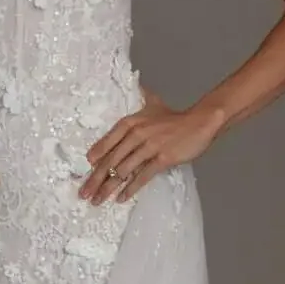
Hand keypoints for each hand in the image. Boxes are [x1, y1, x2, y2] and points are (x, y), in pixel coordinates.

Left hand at [79, 88, 223, 203]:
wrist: (200, 122)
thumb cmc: (175, 118)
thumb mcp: (153, 104)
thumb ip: (140, 96)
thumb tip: (134, 82)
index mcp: (130, 122)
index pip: (106, 142)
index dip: (95, 158)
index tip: (84, 171)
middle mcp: (136, 134)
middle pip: (111, 160)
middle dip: (95, 180)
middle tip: (84, 193)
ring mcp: (149, 147)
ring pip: (122, 171)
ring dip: (108, 188)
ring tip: (97, 201)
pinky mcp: (162, 159)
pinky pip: (142, 177)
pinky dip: (130, 189)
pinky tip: (121, 198)